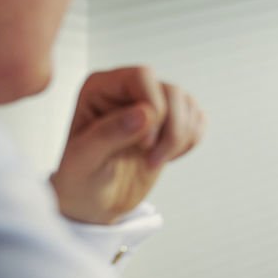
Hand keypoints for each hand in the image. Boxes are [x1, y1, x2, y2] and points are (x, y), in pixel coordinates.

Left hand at [51, 67, 204, 224]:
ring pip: (187, 104)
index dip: (153, 107)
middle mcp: (128, 90)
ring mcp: (152, 104)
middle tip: (152, 160)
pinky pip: (198, 119)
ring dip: (180, 138)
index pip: (142, 76)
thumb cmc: (79, 179)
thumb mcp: (83, 160)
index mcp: (101, 88)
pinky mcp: (170, 122)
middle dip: (170, 130)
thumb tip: (146, 113)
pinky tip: (167, 157)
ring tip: (155, 161)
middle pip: (171, 91)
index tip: (144, 144)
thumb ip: (109, 134)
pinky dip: (190, 141)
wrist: (93, 202)